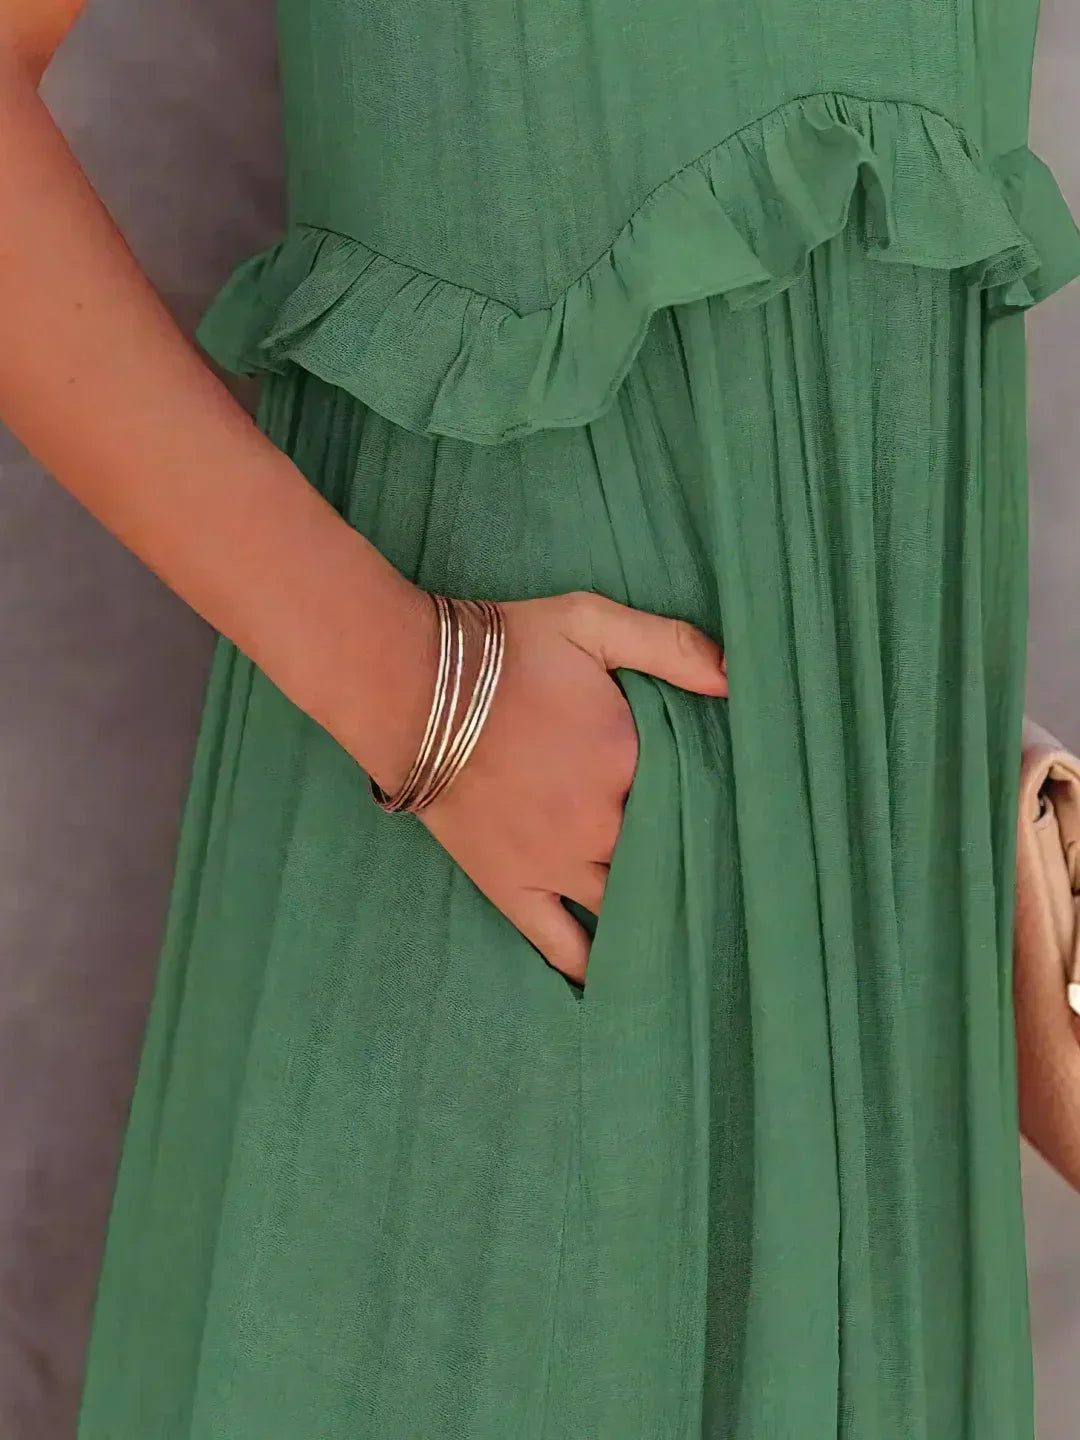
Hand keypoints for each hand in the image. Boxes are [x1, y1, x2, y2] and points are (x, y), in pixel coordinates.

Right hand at [413, 592, 726, 983]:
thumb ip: (669, 645)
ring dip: (660, 919)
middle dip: (699, 869)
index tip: (743, 817)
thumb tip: (734, 679)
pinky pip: (560, 944)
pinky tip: (619, 984)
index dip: (717, 805)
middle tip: (735, 888)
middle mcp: (601, 825)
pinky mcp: (510, 886)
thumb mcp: (591, 623)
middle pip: (670, 860)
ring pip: (627, 907)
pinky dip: (592, 967)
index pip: (697, 798)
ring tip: (696, 941)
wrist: (412, 686)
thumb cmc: (505, 649)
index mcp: (630, 762)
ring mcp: (555, 864)